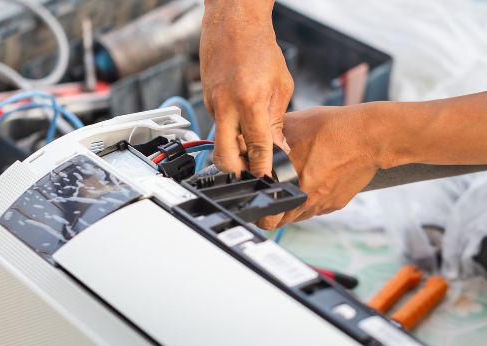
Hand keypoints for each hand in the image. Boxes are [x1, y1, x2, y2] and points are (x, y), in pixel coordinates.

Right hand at [200, 0, 292, 176]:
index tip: (268, 181)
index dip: (262, 168)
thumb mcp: (281, 85)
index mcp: (249, 101)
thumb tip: (279, 148)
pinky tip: (242, 124)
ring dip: (234, 150)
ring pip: (220, 142)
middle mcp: (226, 106)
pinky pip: (218, 126)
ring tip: (251, 149)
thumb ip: (277, 120)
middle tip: (251, 176)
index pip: (256, 147)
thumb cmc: (259, 47)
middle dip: (236, 172)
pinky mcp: (206, 101)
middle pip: (224, 156)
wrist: (232, 22)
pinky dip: (230, 131)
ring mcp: (212, 104)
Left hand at [259, 91, 486, 228]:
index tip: (254, 203)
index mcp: (293, 186)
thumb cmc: (334, 129)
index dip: (258, 211)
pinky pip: (316, 207)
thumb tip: (246, 142)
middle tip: (268, 194)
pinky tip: (311, 179)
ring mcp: (324, 204)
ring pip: (299, 214)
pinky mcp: (337, 203)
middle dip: (272, 209)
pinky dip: (309, 198)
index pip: (268, 216)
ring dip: (291, 204)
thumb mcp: (292, 127)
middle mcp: (308, 201)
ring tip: (290, 184)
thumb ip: (267, 139)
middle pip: (281, 220)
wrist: (371, 136)